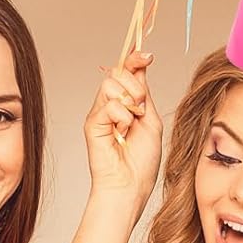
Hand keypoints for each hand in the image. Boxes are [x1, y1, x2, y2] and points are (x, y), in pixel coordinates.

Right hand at [84, 52, 162, 213]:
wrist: (130, 186)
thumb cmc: (141, 162)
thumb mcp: (150, 120)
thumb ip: (144, 94)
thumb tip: (141, 66)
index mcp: (126, 103)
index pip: (126, 72)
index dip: (135, 59)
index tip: (147, 55)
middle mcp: (110, 105)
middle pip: (118, 73)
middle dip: (136, 86)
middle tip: (141, 109)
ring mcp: (99, 113)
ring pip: (111, 84)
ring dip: (130, 103)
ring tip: (131, 125)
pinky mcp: (92, 123)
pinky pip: (109, 104)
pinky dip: (122, 118)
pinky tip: (121, 135)